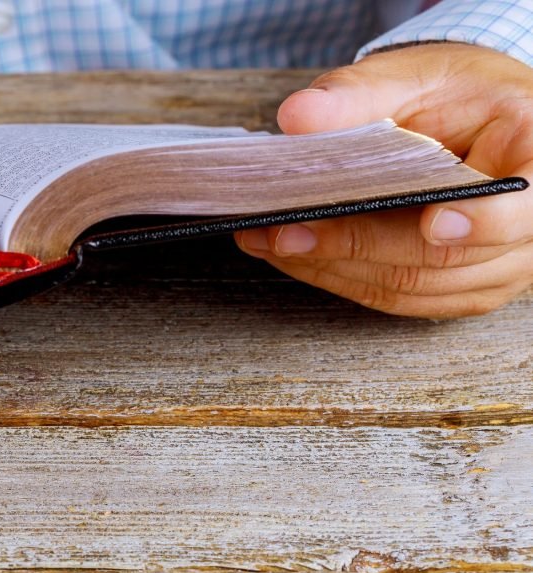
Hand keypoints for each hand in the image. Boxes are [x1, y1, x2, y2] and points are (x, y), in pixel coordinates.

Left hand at [236, 43, 532, 317]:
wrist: (468, 116)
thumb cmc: (452, 93)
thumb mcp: (413, 74)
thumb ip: (358, 95)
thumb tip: (297, 119)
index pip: (525, 204)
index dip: (482, 222)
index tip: (435, 223)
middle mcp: (530, 221)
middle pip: (446, 257)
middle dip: (356, 245)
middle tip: (284, 231)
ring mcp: (500, 264)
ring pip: (414, 285)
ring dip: (334, 268)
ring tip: (267, 241)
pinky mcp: (462, 286)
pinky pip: (400, 296)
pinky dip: (341, 277)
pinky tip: (293, 255)